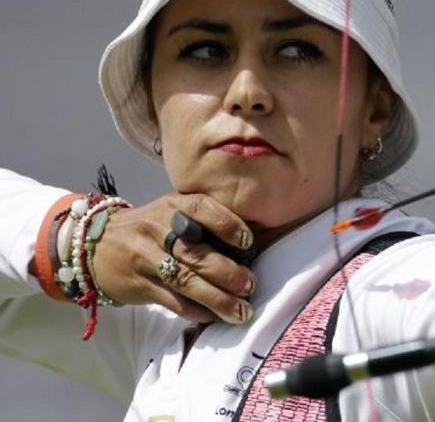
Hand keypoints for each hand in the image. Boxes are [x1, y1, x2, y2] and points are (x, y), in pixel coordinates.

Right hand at [91, 193, 255, 323]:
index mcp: (172, 205)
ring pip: (185, 281)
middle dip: (228, 272)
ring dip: (217, 298)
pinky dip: (197, 311)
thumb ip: (203, 221)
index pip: (201, 208)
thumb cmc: (151, 227)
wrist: (96, 244)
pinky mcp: (139, 285)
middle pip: (196, 253)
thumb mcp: (172, 210)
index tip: (249, 243)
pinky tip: (214, 316)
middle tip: (250, 285)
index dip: (227, 225)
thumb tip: (249, 248)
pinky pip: (172, 301)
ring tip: (242, 310)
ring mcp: (145, 258)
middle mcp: (158, 229)